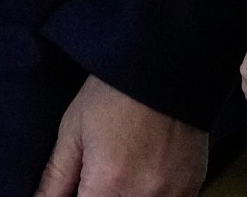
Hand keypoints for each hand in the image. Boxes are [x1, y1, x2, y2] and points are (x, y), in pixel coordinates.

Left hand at [33, 75, 206, 196]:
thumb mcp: (73, 131)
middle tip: (97, 175)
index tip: (81, 185)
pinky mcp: (191, 186)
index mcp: (107, 184)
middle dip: (100, 194)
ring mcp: (172, 194)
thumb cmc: (113, 93)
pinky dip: (152, 195)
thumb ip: (55, 179)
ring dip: (125, 195)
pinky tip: (143, 177)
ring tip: (120, 171)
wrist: (164, 63)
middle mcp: (143, 196)